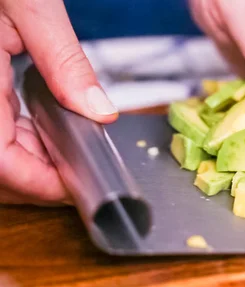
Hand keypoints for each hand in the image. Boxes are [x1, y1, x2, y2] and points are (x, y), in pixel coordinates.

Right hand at [0, 0, 116, 204]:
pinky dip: (23, 141)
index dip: (37, 184)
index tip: (77, 187)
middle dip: (38, 182)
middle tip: (84, 178)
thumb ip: (65, 61)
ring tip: (74, 158)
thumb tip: (98, 111)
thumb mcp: (30, 6)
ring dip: (32, 164)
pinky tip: (51, 134)